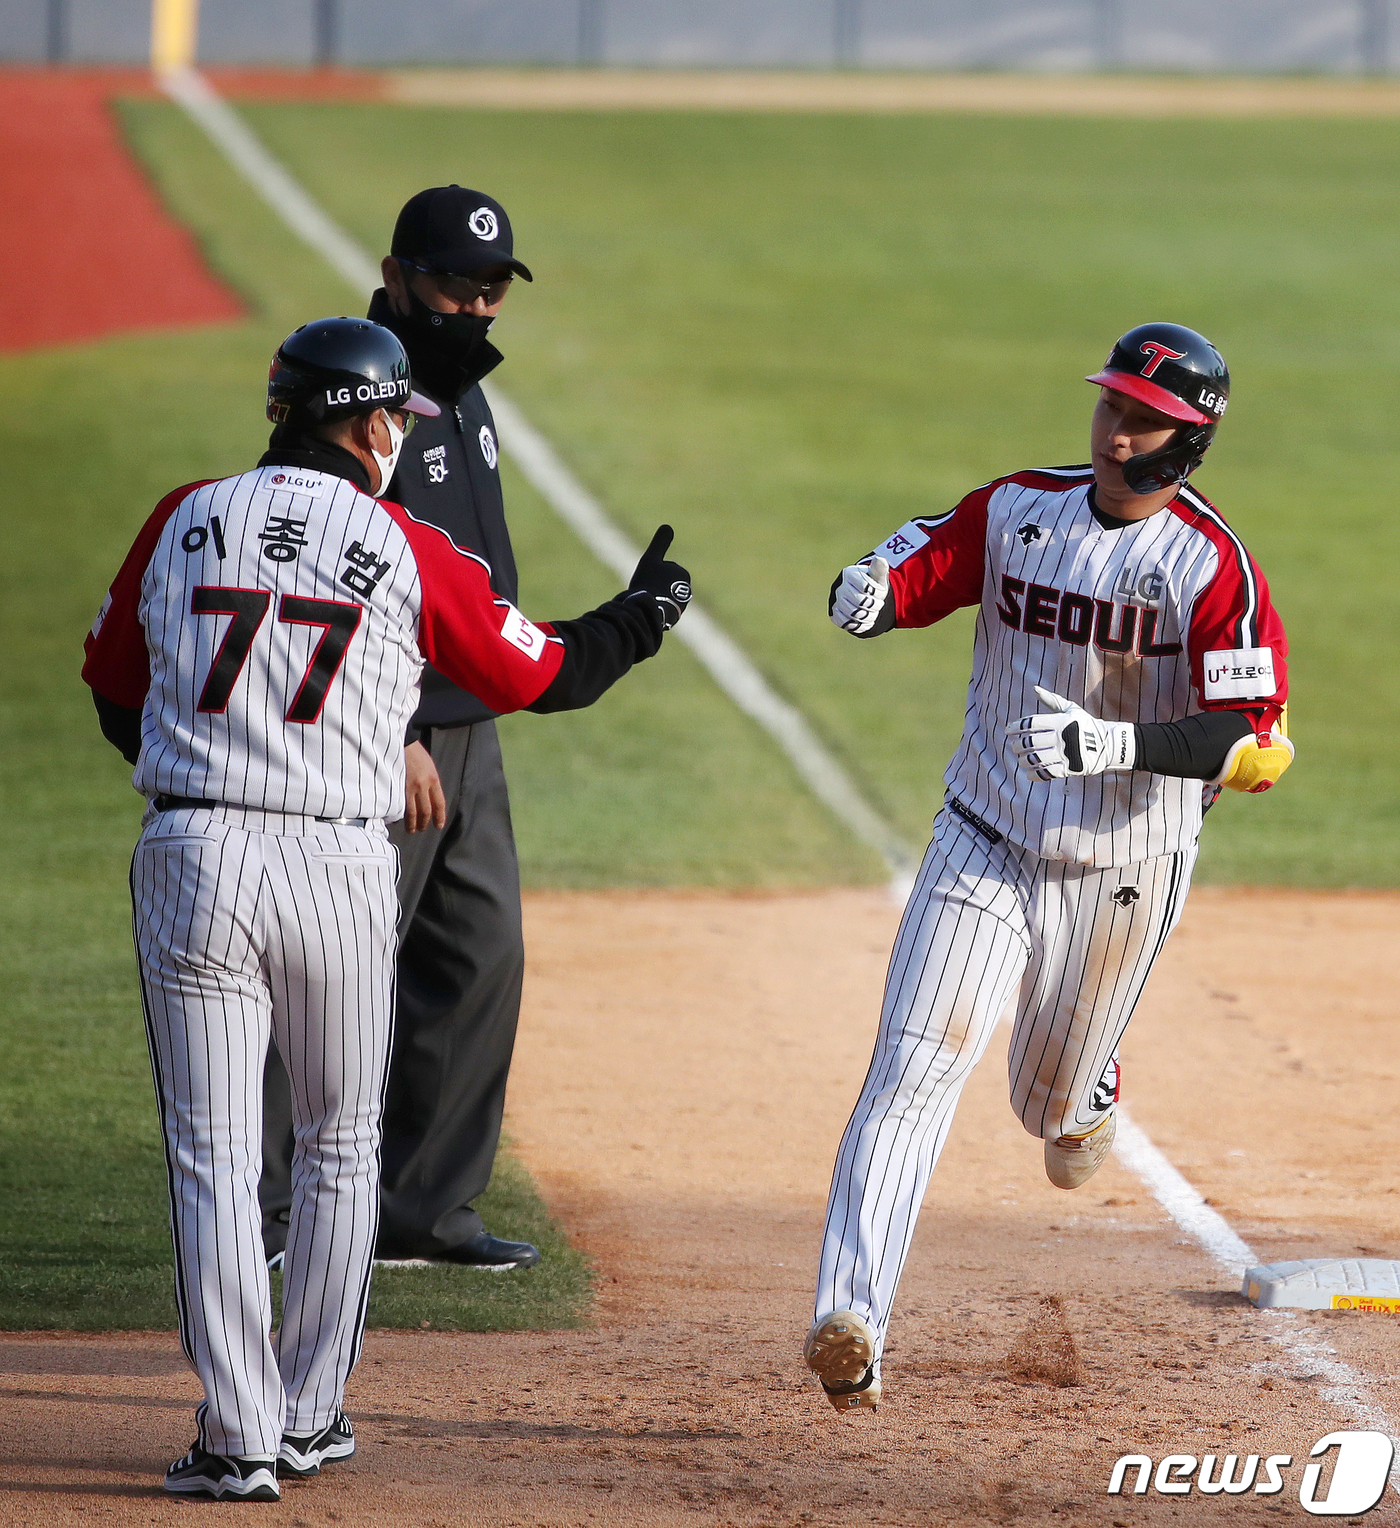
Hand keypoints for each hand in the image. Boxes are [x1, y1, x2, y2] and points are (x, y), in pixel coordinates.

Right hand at [403, 740, 446, 831]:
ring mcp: (409, 787)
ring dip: (412, 824)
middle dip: (424, 823)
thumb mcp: (429, 767)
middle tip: (422, 829)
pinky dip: (400, 815)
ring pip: (412, 812)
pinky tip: (399, 820)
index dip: (439, 817)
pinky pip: (400, 805)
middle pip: (426, 811)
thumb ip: (430, 783)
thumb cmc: (415, 753)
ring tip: (411, 829)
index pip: (439, 803)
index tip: (438, 825)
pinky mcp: (396, 786)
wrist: (401, 742)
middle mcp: (423, 785)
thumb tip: (429, 799)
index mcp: (433, 779)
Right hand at [627, 524, 691, 629]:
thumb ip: (660, 542)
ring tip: (649, 601)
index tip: (649, 579)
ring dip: (654, 597)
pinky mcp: (674, 618)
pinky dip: (655, 608)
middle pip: (662, 583)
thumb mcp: (651, 558)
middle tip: (647, 590)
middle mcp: (686, 590)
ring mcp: (681, 606)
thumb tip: (668, 526)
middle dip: (654, 586)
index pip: (662, 568)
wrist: (649, 612)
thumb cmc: (649, 582)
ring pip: (661, 595)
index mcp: (683, 575)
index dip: (652, 572)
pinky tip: (651, 611)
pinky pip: (661, 608)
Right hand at [830, 556, 889, 633]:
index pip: (866, 586)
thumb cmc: (872, 585)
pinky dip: (860, 624)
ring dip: (869, 616)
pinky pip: (847, 623)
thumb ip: (879, 568)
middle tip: (878, 604)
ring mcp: (835, 601)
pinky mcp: (834, 614)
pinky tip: (865, 619)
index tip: (880, 592)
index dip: (877, 592)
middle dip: (874, 605)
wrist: (862, 597)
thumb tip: (879, 559)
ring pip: (854, 614)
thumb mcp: (878, 576)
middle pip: (860, 601)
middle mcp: (839, 587)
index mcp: (849, 574)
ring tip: (873, 612)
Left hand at [1007, 686, 1136, 780]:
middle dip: (1018, 745)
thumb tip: (1035, 689)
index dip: (1016, 727)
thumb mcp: (1071, 709)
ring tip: (1021, 760)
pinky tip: (1029, 772)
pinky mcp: (1070, 768)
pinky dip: (1034, 774)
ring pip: (1035, 758)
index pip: (1031, 723)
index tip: (1008, 731)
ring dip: (1023, 760)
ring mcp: (1066, 753)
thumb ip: (1052, 700)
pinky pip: (1046, 772)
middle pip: (1030, 741)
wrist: (1109, 744)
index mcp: (1061, 721)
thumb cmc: (1086, 725)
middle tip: (1014, 747)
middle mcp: (1062, 736)